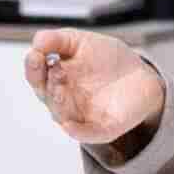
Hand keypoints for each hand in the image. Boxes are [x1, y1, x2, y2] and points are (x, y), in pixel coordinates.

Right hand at [24, 28, 165, 145]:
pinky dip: (77, 131)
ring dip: (58, 103)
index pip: (37, 76)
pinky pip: (86, 133)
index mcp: (55, 79)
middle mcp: (64, 100)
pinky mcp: (102, 128)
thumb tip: (37, 41)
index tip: (36, 55)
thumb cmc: (106, 59)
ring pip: (63, 115)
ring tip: (60, 86)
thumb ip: (58, 40)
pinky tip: (69, 126)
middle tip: (55, 68)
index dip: (34, 67)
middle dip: (47, 83)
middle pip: (47, 96)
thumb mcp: (81, 42)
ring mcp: (82, 116)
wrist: (140, 74)